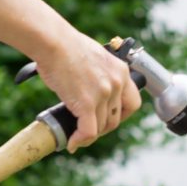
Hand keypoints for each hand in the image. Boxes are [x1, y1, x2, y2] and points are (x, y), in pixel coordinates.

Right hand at [34, 29, 141, 152]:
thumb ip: (99, 75)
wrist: (53, 42)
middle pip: (115, 119)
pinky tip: (71, 143)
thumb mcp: (94, 58)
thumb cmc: (65, 47)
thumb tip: (88, 91)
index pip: (132, 103)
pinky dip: (80, 140)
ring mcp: (104, 94)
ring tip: (75, 136)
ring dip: (88, 135)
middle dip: (102, 128)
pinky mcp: (87, 103)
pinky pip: (88, 131)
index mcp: (121, 71)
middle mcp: (117, 83)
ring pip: (101, 127)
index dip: (121, 115)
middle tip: (87, 128)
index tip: (108, 118)